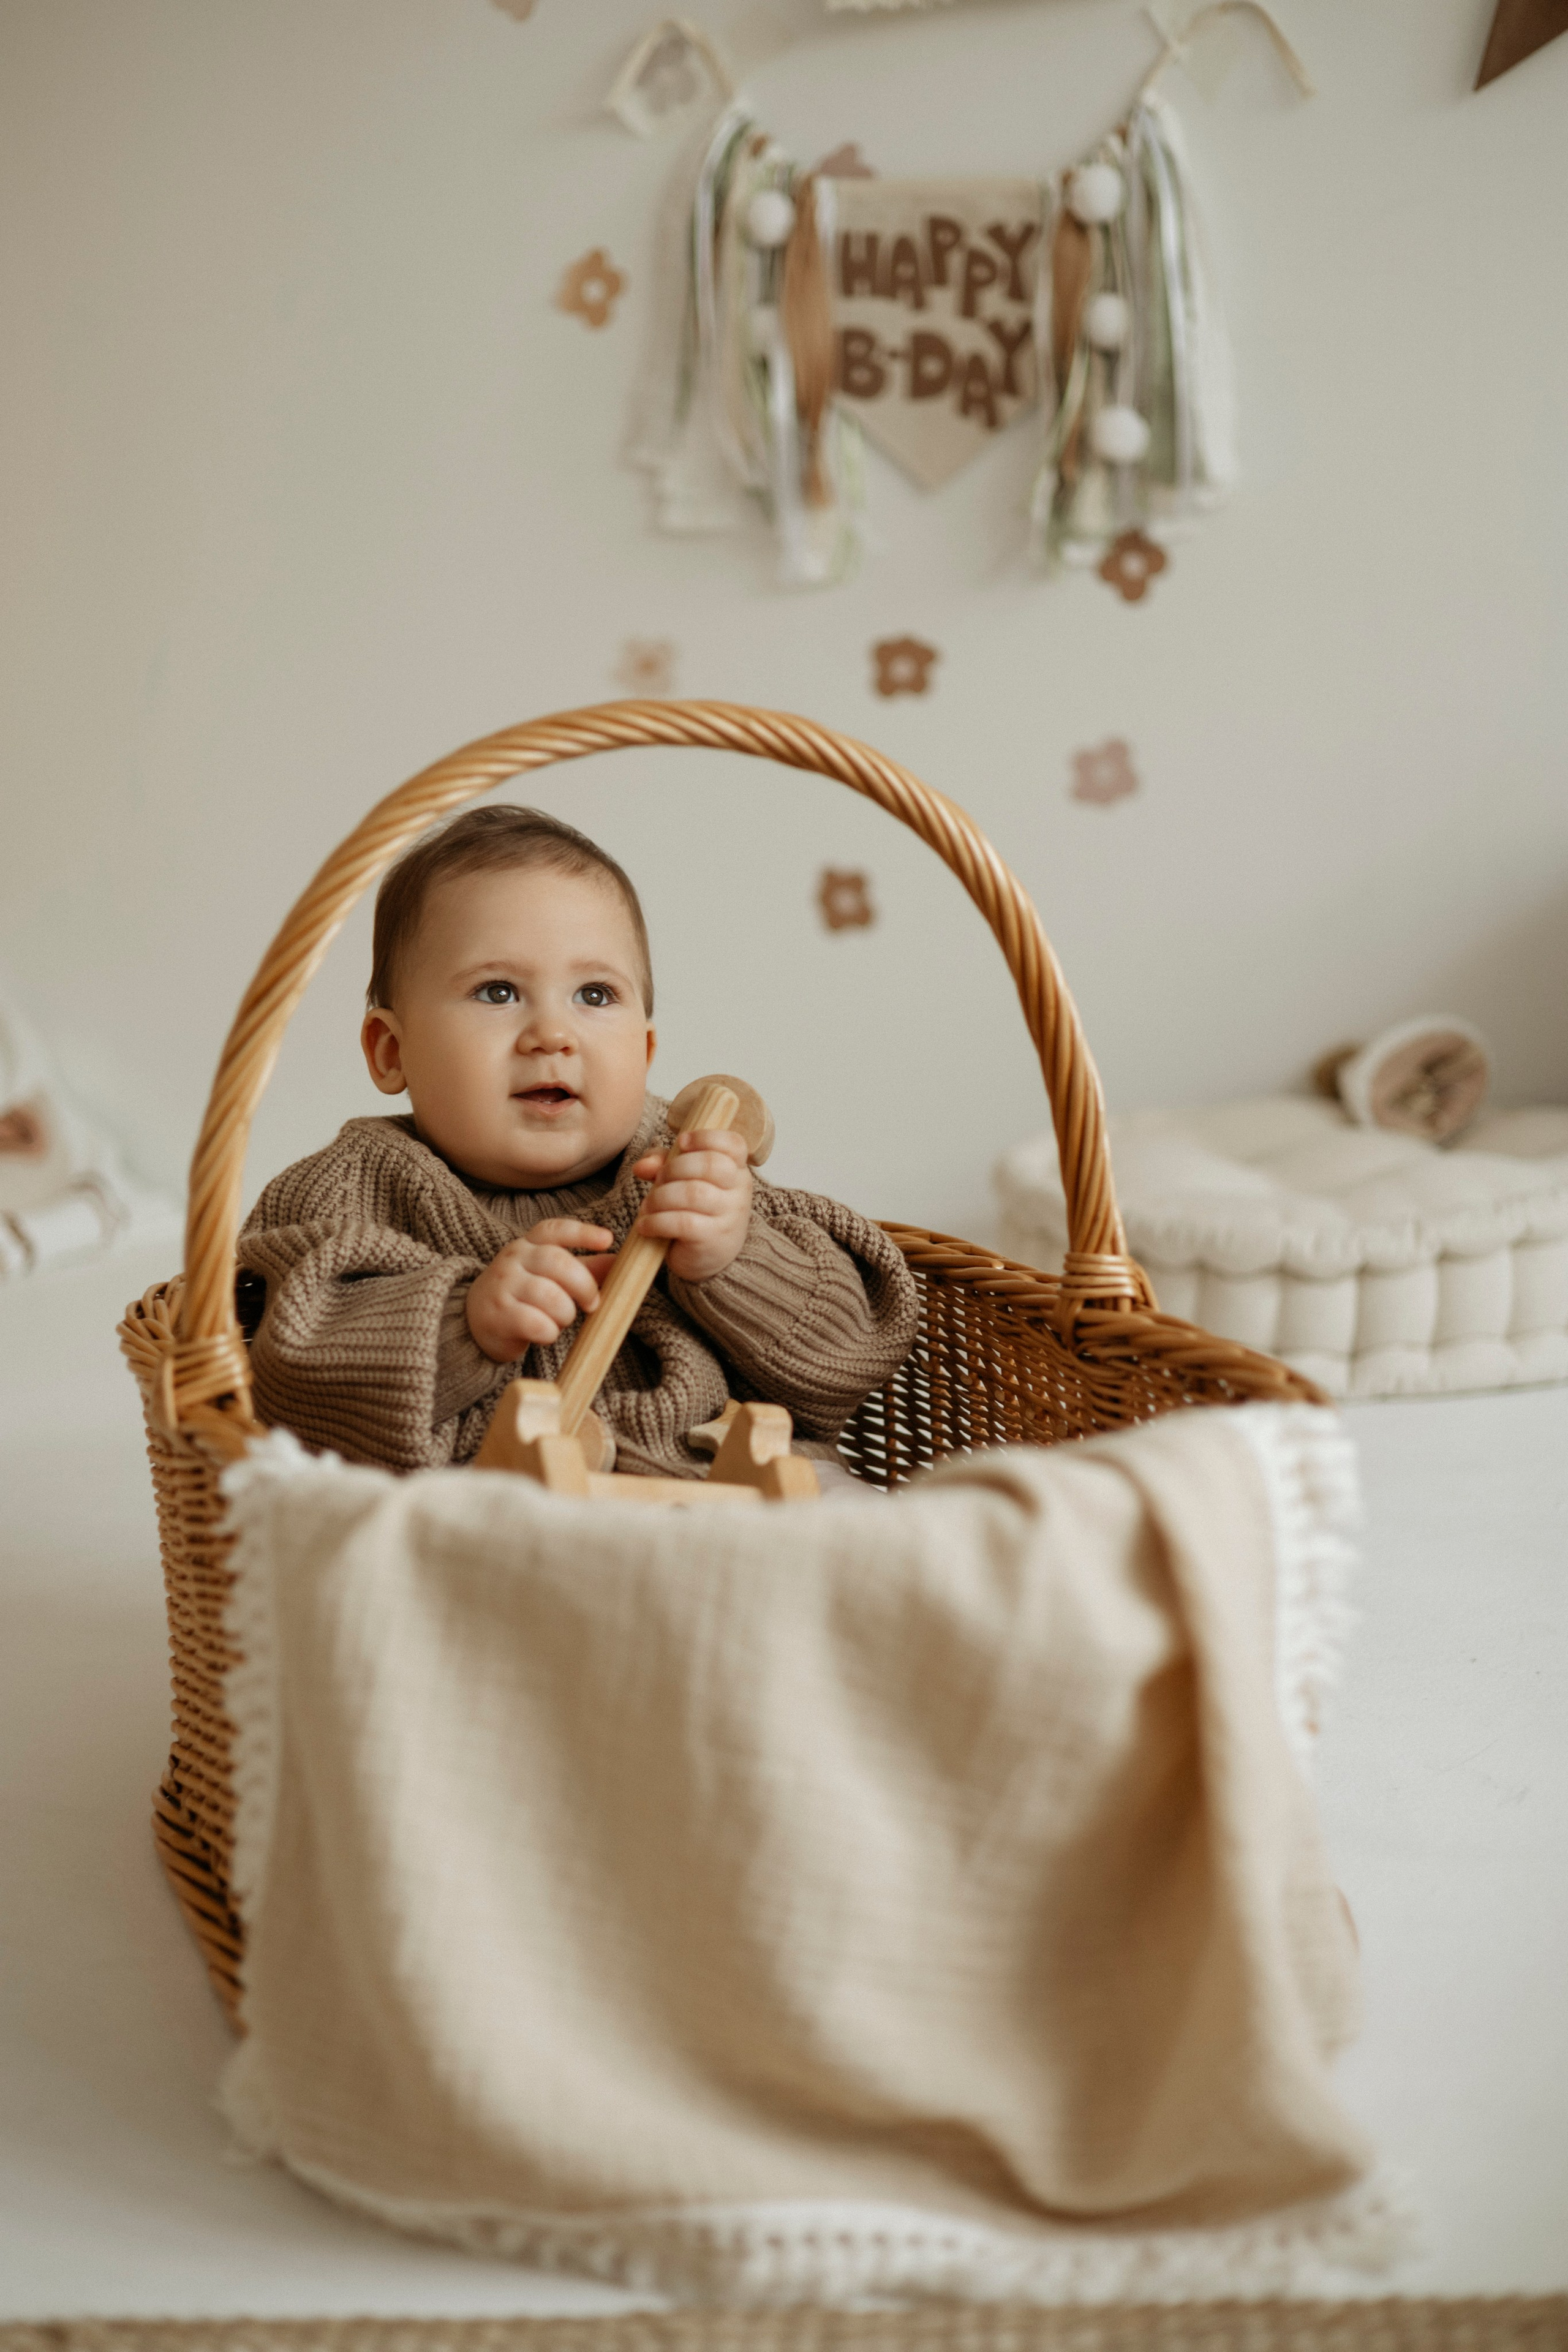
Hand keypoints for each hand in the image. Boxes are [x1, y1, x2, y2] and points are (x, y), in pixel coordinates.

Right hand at [465, 1219, 614, 1361]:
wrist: (473, 1320)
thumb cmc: (522, 1295)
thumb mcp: (549, 1276)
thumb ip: (583, 1268)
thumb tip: (618, 1260)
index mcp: (528, 1245)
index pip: (555, 1230)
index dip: (583, 1233)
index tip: (607, 1239)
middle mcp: (512, 1259)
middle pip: (557, 1262)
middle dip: (584, 1285)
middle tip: (592, 1304)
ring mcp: (502, 1286)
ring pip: (549, 1295)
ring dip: (566, 1313)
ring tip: (561, 1320)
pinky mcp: (497, 1315)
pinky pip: (535, 1323)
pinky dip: (549, 1332)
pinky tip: (545, 1333)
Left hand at [631, 1127, 751, 1282]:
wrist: (708, 1260)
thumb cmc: (695, 1213)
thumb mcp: (682, 1182)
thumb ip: (663, 1164)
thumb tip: (642, 1166)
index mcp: (735, 1170)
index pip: (733, 1144)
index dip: (706, 1137)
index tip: (681, 1142)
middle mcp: (738, 1191)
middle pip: (710, 1164)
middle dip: (673, 1169)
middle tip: (657, 1182)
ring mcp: (729, 1216)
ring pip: (693, 1193)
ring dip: (660, 1197)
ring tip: (647, 1206)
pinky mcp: (714, 1239)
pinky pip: (683, 1222)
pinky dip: (657, 1221)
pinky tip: (645, 1225)